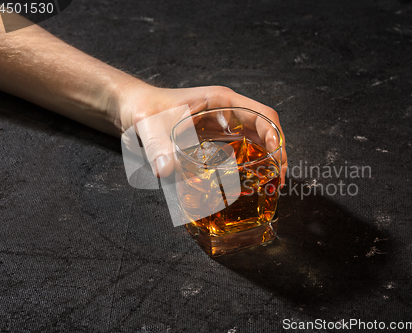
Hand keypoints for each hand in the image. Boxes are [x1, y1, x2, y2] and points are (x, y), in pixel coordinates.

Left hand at [118, 84, 287, 183]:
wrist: (134, 108)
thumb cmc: (145, 109)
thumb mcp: (151, 127)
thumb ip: (157, 148)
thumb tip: (166, 172)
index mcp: (221, 101)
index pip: (260, 114)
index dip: (274, 134)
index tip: (277, 156)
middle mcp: (227, 112)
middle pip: (265, 129)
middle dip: (277, 152)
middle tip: (277, 179)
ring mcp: (223, 125)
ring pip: (256, 140)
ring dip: (267, 159)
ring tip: (270, 183)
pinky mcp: (216, 138)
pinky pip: (242, 148)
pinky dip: (251, 163)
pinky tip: (249, 180)